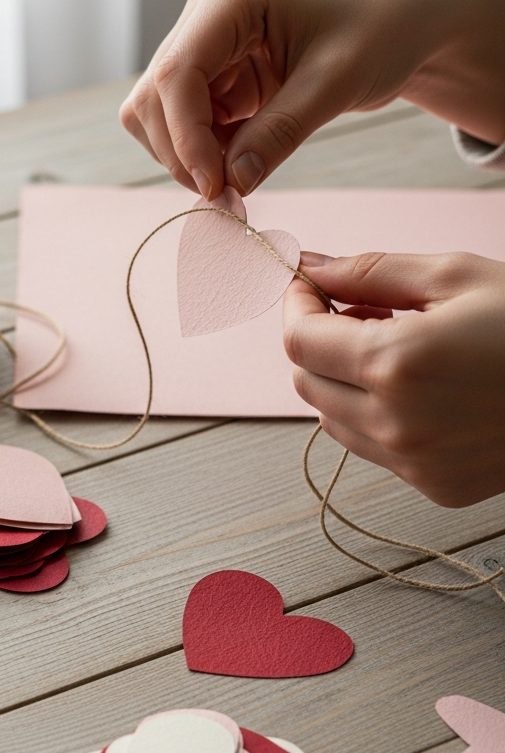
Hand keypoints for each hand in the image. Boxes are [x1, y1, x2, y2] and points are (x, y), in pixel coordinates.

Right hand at [120, 0, 504, 199]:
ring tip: (236, 178)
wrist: (396, 23)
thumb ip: (281, 132)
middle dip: (182, 153)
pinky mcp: (212, 74)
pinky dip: (202, 154)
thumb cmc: (377, 33)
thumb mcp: (337, 83)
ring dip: (187, 157)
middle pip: (155, 96)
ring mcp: (204, 44)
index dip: (185, 136)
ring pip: (157, 114)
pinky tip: (238, 164)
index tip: (214, 185)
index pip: (178, 72)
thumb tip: (231, 183)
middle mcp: (207, 14)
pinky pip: (182, 124)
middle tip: (227, 195)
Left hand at [282, 250, 504, 506]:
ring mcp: (412, 463)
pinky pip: (372, 448)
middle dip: (318, 342)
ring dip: (344, 381)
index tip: (308, 287)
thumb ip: (370, 272)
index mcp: (395, 364)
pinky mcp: (432, 486)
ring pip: (333, 419)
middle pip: (306, 382)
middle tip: (361, 311)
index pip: (298, 341)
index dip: (295, 307)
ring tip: (399, 348)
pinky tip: (422, 388)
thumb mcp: (456, 276)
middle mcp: (394, 423)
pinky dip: (376, 415)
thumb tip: (311, 267)